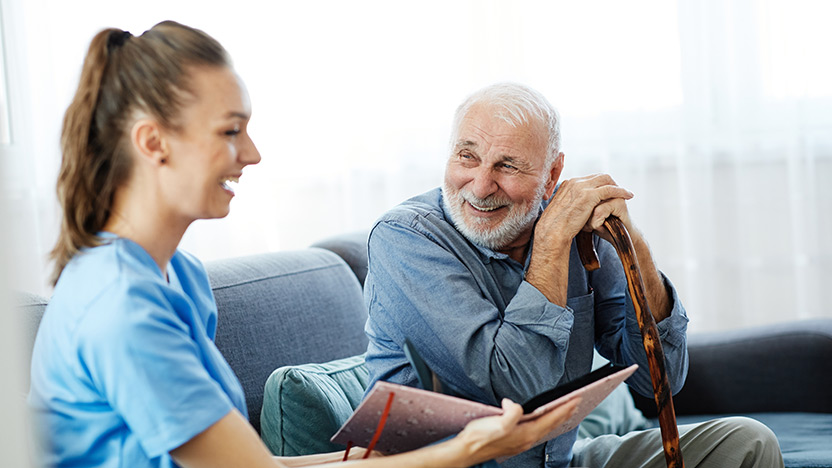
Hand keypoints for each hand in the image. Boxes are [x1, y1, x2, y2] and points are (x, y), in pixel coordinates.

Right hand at [453, 398, 579, 464]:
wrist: (467, 450)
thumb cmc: (481, 437)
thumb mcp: (498, 422)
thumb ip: (512, 412)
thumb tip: (515, 404)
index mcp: (526, 433)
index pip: (551, 418)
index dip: (564, 408)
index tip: (576, 398)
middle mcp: (527, 439)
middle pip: (552, 425)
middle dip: (565, 413)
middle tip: (576, 403)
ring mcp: (521, 442)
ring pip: (545, 428)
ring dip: (556, 419)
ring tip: (564, 411)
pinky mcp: (514, 442)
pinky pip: (537, 431)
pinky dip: (545, 423)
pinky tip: (542, 421)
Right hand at [535, 173, 633, 247]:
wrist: (552, 231)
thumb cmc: (555, 226)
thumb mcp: (561, 210)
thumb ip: (570, 204)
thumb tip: (575, 207)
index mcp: (568, 184)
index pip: (589, 179)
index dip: (601, 184)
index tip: (608, 191)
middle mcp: (574, 182)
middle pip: (599, 176)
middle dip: (611, 182)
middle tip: (620, 191)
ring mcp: (581, 187)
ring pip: (606, 180)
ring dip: (618, 186)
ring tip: (626, 193)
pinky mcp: (589, 195)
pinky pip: (610, 189)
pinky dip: (620, 191)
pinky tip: (628, 196)